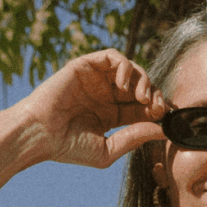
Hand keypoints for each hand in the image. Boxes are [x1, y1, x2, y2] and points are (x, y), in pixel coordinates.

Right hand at [15, 49, 166, 168]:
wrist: (41, 135)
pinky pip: (112, 56)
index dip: (157, 110)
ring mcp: (96, 79)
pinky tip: (123, 84)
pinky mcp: (86, 65)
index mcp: (111, 115)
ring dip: (142, 79)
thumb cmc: (69, 148)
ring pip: (130, 69)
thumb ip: (134, 137)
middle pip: (140, 86)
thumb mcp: (108, 149)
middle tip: (156, 107)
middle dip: (154, 95)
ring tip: (141, 96)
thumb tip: (163, 131)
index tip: (166, 118)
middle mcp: (105, 94)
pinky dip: (124, 65)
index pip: (141, 107)